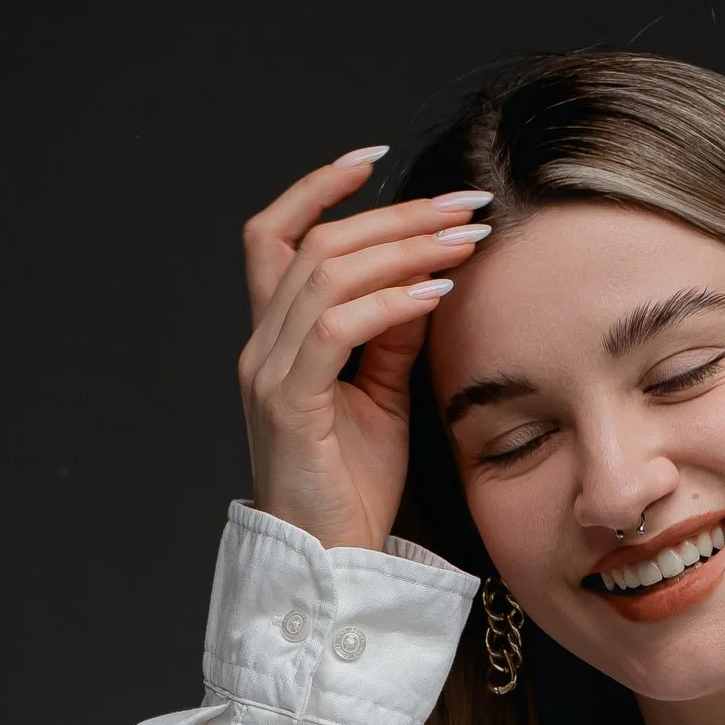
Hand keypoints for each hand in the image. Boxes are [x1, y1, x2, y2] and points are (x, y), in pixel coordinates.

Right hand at [238, 148, 492, 549]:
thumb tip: (428, 273)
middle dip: (395, 215)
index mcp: (275, 340)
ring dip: (402, 249)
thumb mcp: (381, 397)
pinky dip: (388, 303)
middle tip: (463, 205)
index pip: (275, 236)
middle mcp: (260, 346)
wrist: (327, 565)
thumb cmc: (351, 488)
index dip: (317, 188)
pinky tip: (436, 294)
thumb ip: (393, 334)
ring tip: (464, 241)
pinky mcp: (288, 403)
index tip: (376, 159)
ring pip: (325, 273)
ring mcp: (268, 373)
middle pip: (314, 243)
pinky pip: (335, 329)